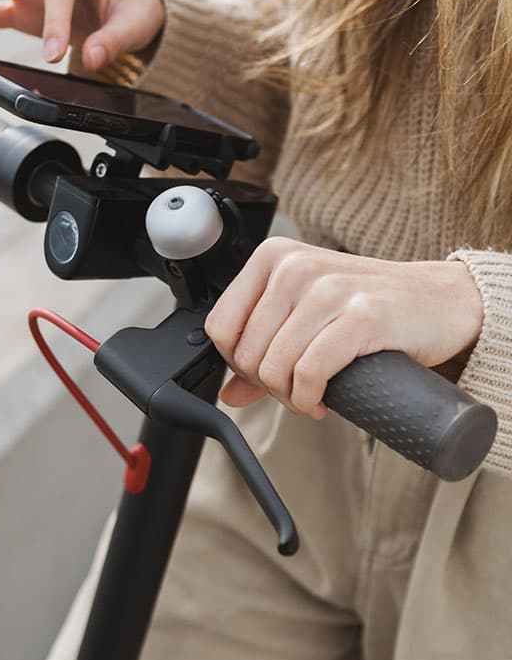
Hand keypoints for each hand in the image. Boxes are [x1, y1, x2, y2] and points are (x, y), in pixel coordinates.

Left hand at [204, 238, 483, 418]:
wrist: (439, 300)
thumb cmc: (370, 305)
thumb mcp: (307, 315)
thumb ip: (265, 348)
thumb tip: (228, 394)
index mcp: (273, 258)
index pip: (220, 327)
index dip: (237, 364)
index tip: (264, 375)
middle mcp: (296, 267)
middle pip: (247, 353)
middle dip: (269, 386)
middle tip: (296, 390)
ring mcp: (329, 289)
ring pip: (276, 366)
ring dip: (291, 397)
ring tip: (311, 396)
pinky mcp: (362, 316)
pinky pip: (310, 372)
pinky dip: (309, 398)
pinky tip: (322, 402)